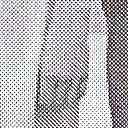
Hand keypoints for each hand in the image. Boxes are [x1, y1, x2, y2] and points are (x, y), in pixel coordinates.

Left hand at [35, 0, 92, 122]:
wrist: (69, 24)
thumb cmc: (52, 38)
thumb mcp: (42, 56)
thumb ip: (42, 74)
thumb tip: (42, 90)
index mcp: (47, 74)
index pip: (45, 99)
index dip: (44, 102)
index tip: (43, 103)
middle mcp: (62, 76)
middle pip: (58, 100)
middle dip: (54, 103)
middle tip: (52, 103)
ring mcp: (75, 74)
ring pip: (71, 97)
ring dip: (66, 100)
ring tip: (62, 100)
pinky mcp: (85, 71)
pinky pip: (82, 89)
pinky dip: (77, 94)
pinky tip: (73, 93)